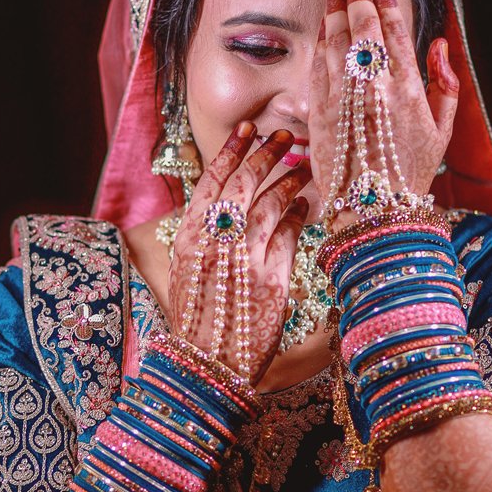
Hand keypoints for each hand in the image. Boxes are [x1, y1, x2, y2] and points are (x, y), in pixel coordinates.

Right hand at [167, 122, 310, 383]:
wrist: (206, 362)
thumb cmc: (195, 317)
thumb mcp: (186, 268)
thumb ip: (203, 234)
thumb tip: (222, 203)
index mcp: (190, 235)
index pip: (212, 179)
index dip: (232, 150)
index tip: (247, 129)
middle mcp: (216, 241)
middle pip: (245, 182)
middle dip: (265, 153)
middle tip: (284, 136)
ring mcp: (244, 258)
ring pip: (270, 204)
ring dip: (289, 180)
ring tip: (303, 166)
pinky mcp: (271, 278)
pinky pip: (288, 236)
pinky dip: (297, 217)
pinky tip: (305, 207)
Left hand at [309, 0, 458, 216]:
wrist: (373, 208)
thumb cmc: (410, 172)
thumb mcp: (442, 131)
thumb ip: (445, 83)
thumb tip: (439, 44)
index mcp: (407, 89)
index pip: (393, 30)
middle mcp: (373, 88)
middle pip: (362, 27)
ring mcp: (343, 98)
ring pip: (336, 41)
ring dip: (334, 8)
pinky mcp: (320, 110)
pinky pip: (319, 65)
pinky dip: (322, 40)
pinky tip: (324, 23)